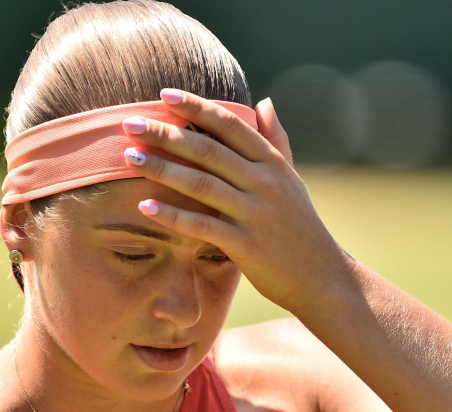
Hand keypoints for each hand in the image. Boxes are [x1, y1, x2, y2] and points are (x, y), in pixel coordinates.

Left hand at [121, 89, 353, 312]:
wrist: (322, 277)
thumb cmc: (300, 225)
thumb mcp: (292, 178)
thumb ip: (276, 139)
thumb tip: (264, 101)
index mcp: (272, 163)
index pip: (231, 125)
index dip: (197, 107)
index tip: (165, 94)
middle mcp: (265, 183)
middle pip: (209, 151)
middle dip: (167, 134)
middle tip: (130, 123)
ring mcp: (255, 214)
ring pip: (202, 185)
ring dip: (163, 169)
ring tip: (129, 157)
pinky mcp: (246, 246)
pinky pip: (203, 227)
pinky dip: (173, 216)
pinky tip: (145, 207)